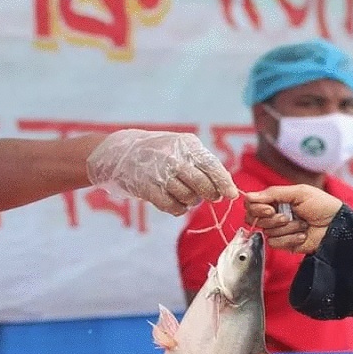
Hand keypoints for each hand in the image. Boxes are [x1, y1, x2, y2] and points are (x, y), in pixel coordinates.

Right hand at [86, 130, 237, 215]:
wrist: (120, 152)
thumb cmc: (158, 152)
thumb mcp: (180, 147)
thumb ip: (202, 163)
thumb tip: (227, 186)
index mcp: (186, 145)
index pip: (212, 166)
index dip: (224, 183)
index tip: (232, 194)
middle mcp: (174, 158)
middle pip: (203, 185)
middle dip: (210, 194)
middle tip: (210, 196)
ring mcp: (160, 173)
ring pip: (189, 198)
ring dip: (191, 201)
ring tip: (184, 194)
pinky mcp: (148, 189)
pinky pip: (172, 206)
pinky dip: (178, 208)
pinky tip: (175, 202)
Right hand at [244, 185, 342, 253]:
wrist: (337, 225)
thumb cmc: (322, 205)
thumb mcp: (299, 192)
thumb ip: (273, 193)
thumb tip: (248, 196)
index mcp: (277, 200)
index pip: (252, 204)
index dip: (256, 207)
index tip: (269, 208)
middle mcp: (275, 215)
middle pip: (254, 219)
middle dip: (271, 218)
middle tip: (287, 216)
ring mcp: (280, 230)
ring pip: (266, 231)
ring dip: (287, 228)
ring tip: (302, 224)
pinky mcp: (285, 244)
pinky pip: (275, 243)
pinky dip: (290, 238)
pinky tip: (303, 235)